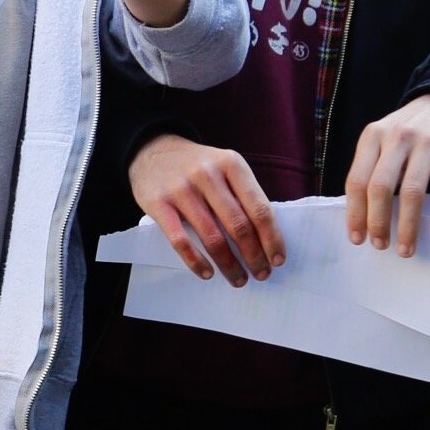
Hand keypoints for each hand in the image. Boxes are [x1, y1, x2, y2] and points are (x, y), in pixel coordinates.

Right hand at [128, 134, 283, 284]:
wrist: (152, 149)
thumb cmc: (196, 166)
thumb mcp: (224, 166)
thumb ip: (242, 194)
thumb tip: (265, 237)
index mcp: (231, 164)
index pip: (259, 208)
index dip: (272, 238)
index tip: (278, 259)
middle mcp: (207, 174)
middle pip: (238, 225)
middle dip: (253, 255)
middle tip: (261, 273)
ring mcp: (181, 189)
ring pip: (212, 237)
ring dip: (229, 264)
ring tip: (238, 279)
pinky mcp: (158, 203)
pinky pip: (180, 240)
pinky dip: (196, 261)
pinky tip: (207, 273)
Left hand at [346, 92, 429, 255]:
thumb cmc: (411, 129)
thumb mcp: (384, 137)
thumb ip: (372, 166)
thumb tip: (362, 214)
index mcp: (373, 136)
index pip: (357, 180)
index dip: (355, 213)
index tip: (357, 238)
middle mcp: (397, 137)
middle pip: (380, 187)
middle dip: (378, 222)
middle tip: (380, 246)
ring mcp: (426, 143)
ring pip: (412, 191)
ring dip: (408, 225)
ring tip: (406, 248)